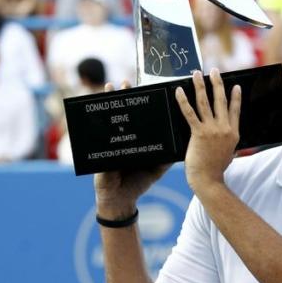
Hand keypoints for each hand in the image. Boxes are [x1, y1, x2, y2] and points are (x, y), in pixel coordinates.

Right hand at [93, 81, 171, 217]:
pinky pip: (100, 132)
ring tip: (112, 86)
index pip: (141, 117)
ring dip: (110, 101)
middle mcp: (125, 137)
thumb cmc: (138, 182)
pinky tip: (97, 108)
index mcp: (138, 139)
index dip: (144, 104)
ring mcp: (112, 141)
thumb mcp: (156, 168)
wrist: (121, 199)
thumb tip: (184, 144)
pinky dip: (97, 120)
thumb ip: (167, 157)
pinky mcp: (102, 150)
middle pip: (126, 113)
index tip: (149, 89)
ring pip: (111, 117)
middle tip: (128, 82)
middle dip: (126, 97)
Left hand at [174, 69, 241, 192]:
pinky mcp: (198, 133)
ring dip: (201, 86)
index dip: (235, 97)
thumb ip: (228, 141)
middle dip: (217, 83)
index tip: (235, 86)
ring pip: (206, 102)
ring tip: (197, 74)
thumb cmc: (216, 169)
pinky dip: (184, 100)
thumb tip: (227, 136)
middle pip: (221, 101)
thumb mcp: (228, 153)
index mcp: (233, 133)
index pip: (236, 110)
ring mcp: (212, 130)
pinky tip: (180, 90)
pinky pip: (189, 112)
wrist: (208, 180)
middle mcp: (224, 129)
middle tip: (214, 71)